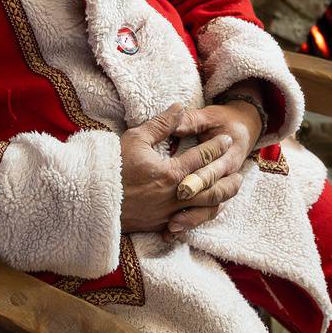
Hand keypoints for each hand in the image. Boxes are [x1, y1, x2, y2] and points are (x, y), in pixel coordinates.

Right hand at [118, 104, 238, 233]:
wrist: (91, 201)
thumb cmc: (112, 168)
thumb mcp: (135, 139)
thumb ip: (161, 124)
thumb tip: (179, 107)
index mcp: (171, 173)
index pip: (202, 158)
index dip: (216, 147)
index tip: (226, 139)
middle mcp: (175, 196)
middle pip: (212, 189)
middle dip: (229, 179)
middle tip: (240, 171)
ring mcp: (168, 214)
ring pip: (205, 209)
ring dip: (221, 199)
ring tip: (230, 190)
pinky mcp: (159, 225)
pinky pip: (189, 222)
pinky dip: (201, 216)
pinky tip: (206, 210)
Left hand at [166, 89, 266, 231]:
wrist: (243, 128)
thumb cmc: (224, 121)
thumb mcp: (209, 116)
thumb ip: (190, 121)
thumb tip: (173, 117)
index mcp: (229, 156)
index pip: (214, 171)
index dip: (197, 180)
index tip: (179, 188)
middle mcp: (228, 176)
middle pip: (213, 195)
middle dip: (193, 205)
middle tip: (172, 216)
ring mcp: (222, 188)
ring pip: (211, 209)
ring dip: (192, 219)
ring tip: (172, 227)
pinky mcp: (214, 196)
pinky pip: (206, 214)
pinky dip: (191, 223)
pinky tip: (171, 233)